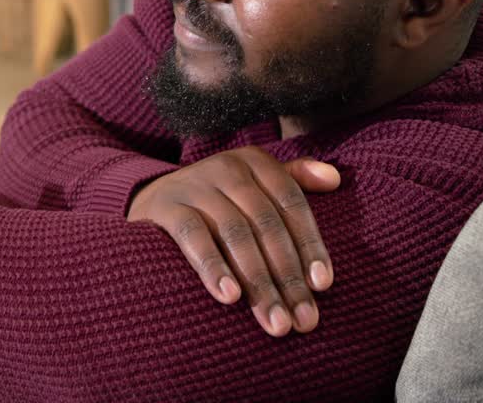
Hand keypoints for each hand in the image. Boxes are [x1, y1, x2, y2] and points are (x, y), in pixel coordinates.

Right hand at [127, 146, 339, 336]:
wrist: (147, 198)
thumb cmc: (213, 200)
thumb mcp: (251, 183)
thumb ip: (293, 179)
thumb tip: (335, 179)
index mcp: (253, 162)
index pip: (291, 203)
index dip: (310, 244)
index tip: (323, 286)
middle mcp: (226, 167)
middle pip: (266, 224)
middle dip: (288, 277)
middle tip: (302, 321)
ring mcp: (194, 185)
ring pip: (235, 233)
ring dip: (258, 282)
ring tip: (272, 322)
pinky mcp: (165, 205)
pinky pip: (193, 236)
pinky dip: (212, 266)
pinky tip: (229, 296)